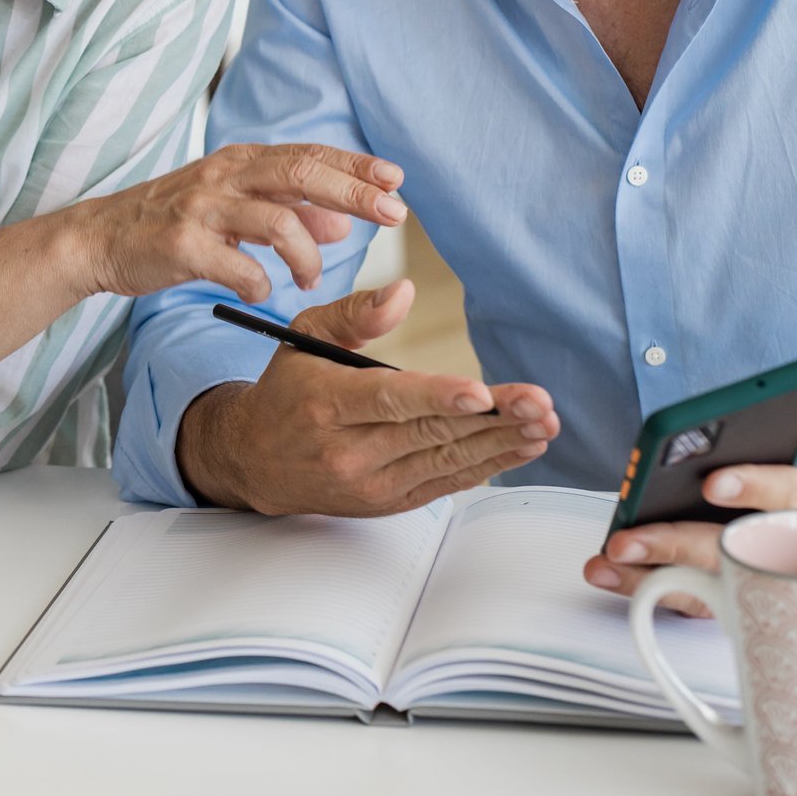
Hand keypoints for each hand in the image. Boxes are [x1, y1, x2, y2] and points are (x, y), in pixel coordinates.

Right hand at [67, 142, 406, 301]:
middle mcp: (223, 176)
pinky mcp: (182, 245)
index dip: (354, 165)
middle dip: (352, 192)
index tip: (395, 180)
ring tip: (311, 280)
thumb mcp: (232, 207)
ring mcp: (201, 209)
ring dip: (307, 256)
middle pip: (300, 174)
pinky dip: (260, 284)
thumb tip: (343, 223)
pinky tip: (260, 292)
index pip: (309, 154)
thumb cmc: (172, 221)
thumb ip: (287, 211)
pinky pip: (238, 268)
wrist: (101, 238)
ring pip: (275, 222)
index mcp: (239, 162)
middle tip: (392, 214)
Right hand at [178, 281, 560, 515]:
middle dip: (491, 419)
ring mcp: (369, 483)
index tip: (480, 392)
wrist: (254, 459)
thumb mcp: (303, 336)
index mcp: (324, 403)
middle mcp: (346, 450)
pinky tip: (520, 447)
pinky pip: (444, 484)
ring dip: (500, 443)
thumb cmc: (286, 390)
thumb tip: (404, 294)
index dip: (437, 398)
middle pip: (429, 434)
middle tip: (537, 403)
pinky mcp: (387, 502)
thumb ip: (355, 313)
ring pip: (445, 461)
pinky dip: (487, 466)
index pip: (387, 401)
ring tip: (542, 423)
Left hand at [586, 364, 796, 615]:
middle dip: (681, 544)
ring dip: (654, 575)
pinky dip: (656, 585)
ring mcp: (775, 569)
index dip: (758, 490)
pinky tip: (613, 572)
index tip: (712, 481)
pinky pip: (704, 592)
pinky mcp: (754, 581)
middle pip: (739, 550)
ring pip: (714, 581)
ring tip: (603, 561)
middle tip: (627, 537)